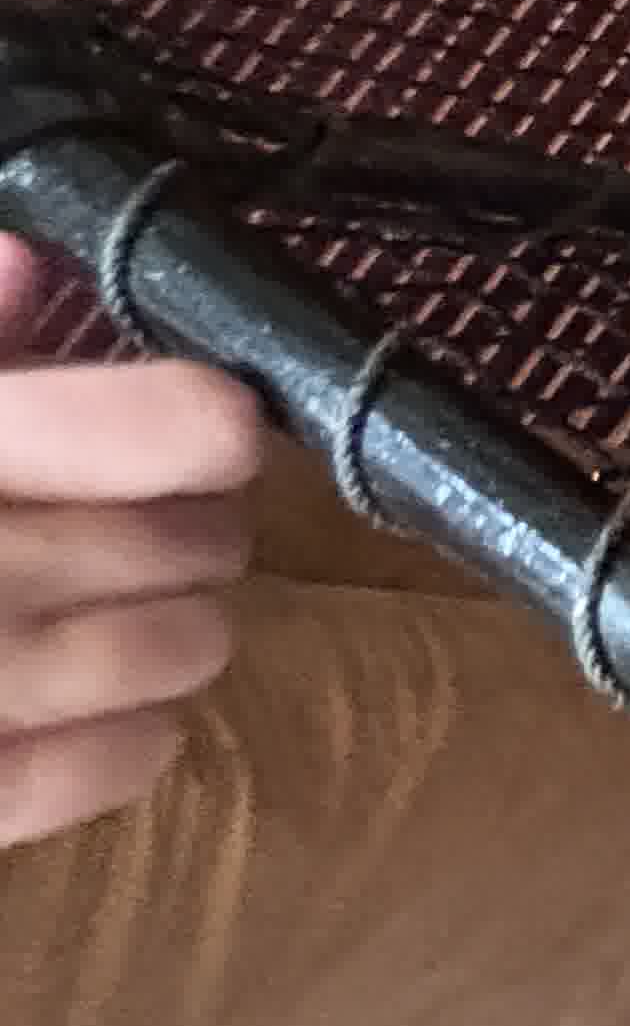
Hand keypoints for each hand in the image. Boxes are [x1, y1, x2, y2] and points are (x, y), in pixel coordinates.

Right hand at [0, 236, 263, 846]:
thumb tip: (22, 263)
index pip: (164, 429)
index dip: (208, 427)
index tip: (210, 430)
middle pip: (188, 541)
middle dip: (198, 528)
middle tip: (175, 524)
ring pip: (177, 649)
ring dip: (185, 627)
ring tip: (147, 609)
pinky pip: (117, 762)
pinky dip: (140, 732)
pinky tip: (111, 706)